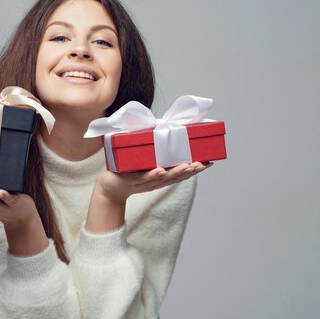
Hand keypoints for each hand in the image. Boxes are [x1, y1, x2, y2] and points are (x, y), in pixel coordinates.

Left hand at [96, 161, 210, 204]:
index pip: (181, 174)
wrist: (109, 188)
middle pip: (176, 177)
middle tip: (203, 164)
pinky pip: (143, 177)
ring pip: (163, 178)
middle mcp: (156, 181)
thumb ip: (156, 151)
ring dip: (176, 172)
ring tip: (188, 165)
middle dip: (191, 170)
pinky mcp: (131, 180)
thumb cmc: (129, 172)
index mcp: (161, 177)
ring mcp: (144, 182)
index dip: (195, 169)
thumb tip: (166, 130)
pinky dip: (153, 174)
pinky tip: (160, 170)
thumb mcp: (145, 162)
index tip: (209, 162)